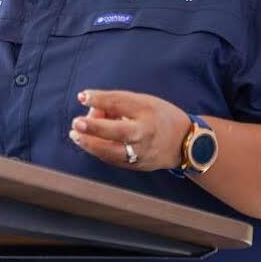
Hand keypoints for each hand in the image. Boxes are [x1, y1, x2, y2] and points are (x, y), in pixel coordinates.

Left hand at [68, 89, 190, 170]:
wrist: (185, 143)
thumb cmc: (159, 117)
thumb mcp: (144, 101)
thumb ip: (118, 102)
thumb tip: (90, 105)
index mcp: (148, 111)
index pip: (122, 103)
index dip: (100, 99)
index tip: (82, 96)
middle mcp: (146, 133)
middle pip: (119, 131)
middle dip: (95, 127)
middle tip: (77, 122)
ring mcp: (142, 152)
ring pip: (113, 152)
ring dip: (90, 144)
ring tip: (75, 134)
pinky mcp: (137, 165)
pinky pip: (113, 159)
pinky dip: (98, 151)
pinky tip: (88, 143)